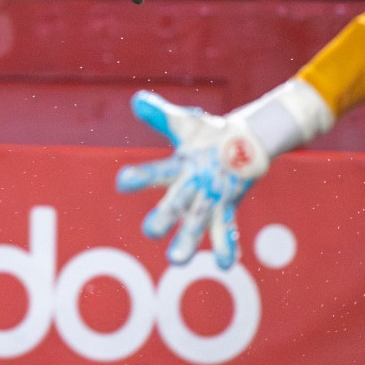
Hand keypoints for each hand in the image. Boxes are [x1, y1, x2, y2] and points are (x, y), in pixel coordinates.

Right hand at [115, 91, 270, 268]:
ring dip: (187, 242)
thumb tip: (137, 100)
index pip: (155, 173)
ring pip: (196, 224)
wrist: (242, 146)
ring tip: (176, 262)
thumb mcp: (186, 124)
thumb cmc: (208, 136)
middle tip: (149, 232)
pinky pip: (226, 230)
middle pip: (172, 206)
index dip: (139, 178)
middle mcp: (188, 190)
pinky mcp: (228, 208)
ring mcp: (208, 202)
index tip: (122, 182)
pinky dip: (225, 247)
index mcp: (177, 169)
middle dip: (162, 219)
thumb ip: (161, 115)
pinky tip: (225, 264)